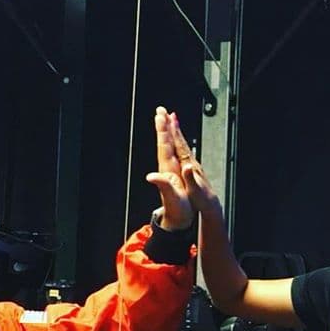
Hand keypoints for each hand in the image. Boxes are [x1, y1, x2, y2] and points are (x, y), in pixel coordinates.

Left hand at [146, 106, 193, 230]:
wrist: (178, 220)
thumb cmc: (176, 211)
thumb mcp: (170, 198)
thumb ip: (162, 185)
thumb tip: (151, 176)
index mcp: (167, 170)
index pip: (164, 146)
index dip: (163, 131)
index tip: (161, 116)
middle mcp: (167, 168)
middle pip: (164, 142)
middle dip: (163, 125)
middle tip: (161, 110)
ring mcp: (170, 170)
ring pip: (169, 146)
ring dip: (168, 131)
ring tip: (167, 118)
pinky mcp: (175, 173)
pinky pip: (174, 152)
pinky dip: (174, 142)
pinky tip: (174, 138)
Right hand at [164, 110, 219, 215]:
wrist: (211, 205)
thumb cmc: (202, 199)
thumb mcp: (195, 190)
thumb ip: (190, 178)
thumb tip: (187, 167)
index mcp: (190, 166)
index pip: (180, 146)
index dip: (174, 133)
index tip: (169, 120)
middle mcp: (191, 162)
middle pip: (182, 141)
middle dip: (174, 127)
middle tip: (168, 113)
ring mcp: (192, 164)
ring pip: (183, 144)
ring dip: (177, 132)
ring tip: (172, 121)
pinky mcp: (192, 168)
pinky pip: (184, 151)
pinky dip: (179, 143)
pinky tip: (178, 140)